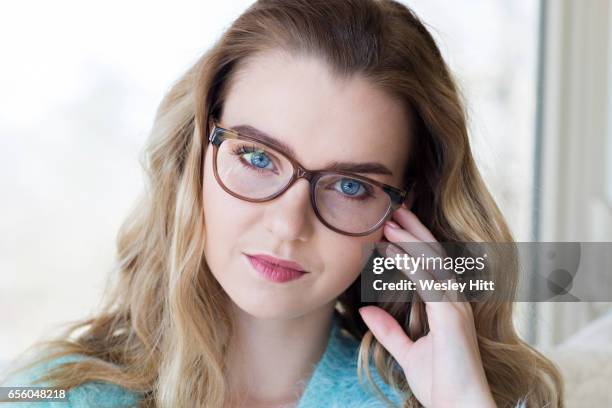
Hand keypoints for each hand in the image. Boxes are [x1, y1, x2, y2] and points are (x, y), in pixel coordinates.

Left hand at [358, 205, 495, 407]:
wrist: (458, 406)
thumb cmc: (440, 383)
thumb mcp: (407, 352)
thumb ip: (388, 330)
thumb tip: (365, 310)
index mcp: (446, 306)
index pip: (430, 265)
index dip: (412, 244)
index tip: (392, 226)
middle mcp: (453, 300)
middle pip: (433, 255)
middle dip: (412, 230)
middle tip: (393, 210)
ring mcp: (455, 305)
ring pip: (432, 261)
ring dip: (410, 238)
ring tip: (389, 220)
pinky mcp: (451, 314)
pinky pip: (429, 280)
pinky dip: (410, 262)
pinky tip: (392, 249)